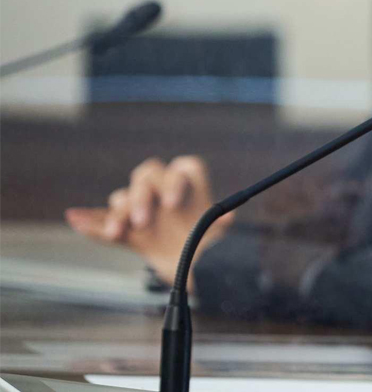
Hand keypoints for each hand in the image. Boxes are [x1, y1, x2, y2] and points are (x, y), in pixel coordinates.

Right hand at [66, 155, 233, 286]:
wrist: (198, 271)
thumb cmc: (213, 246)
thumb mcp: (220, 235)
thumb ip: (219, 224)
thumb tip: (229, 220)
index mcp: (191, 187)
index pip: (183, 169)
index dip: (176, 181)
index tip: (174, 204)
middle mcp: (165, 192)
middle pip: (147, 177)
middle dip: (142, 196)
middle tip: (143, 220)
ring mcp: (144, 210)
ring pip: (124, 199)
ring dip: (119, 213)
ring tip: (117, 231)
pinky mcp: (128, 231)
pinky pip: (105, 222)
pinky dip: (90, 221)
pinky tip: (75, 218)